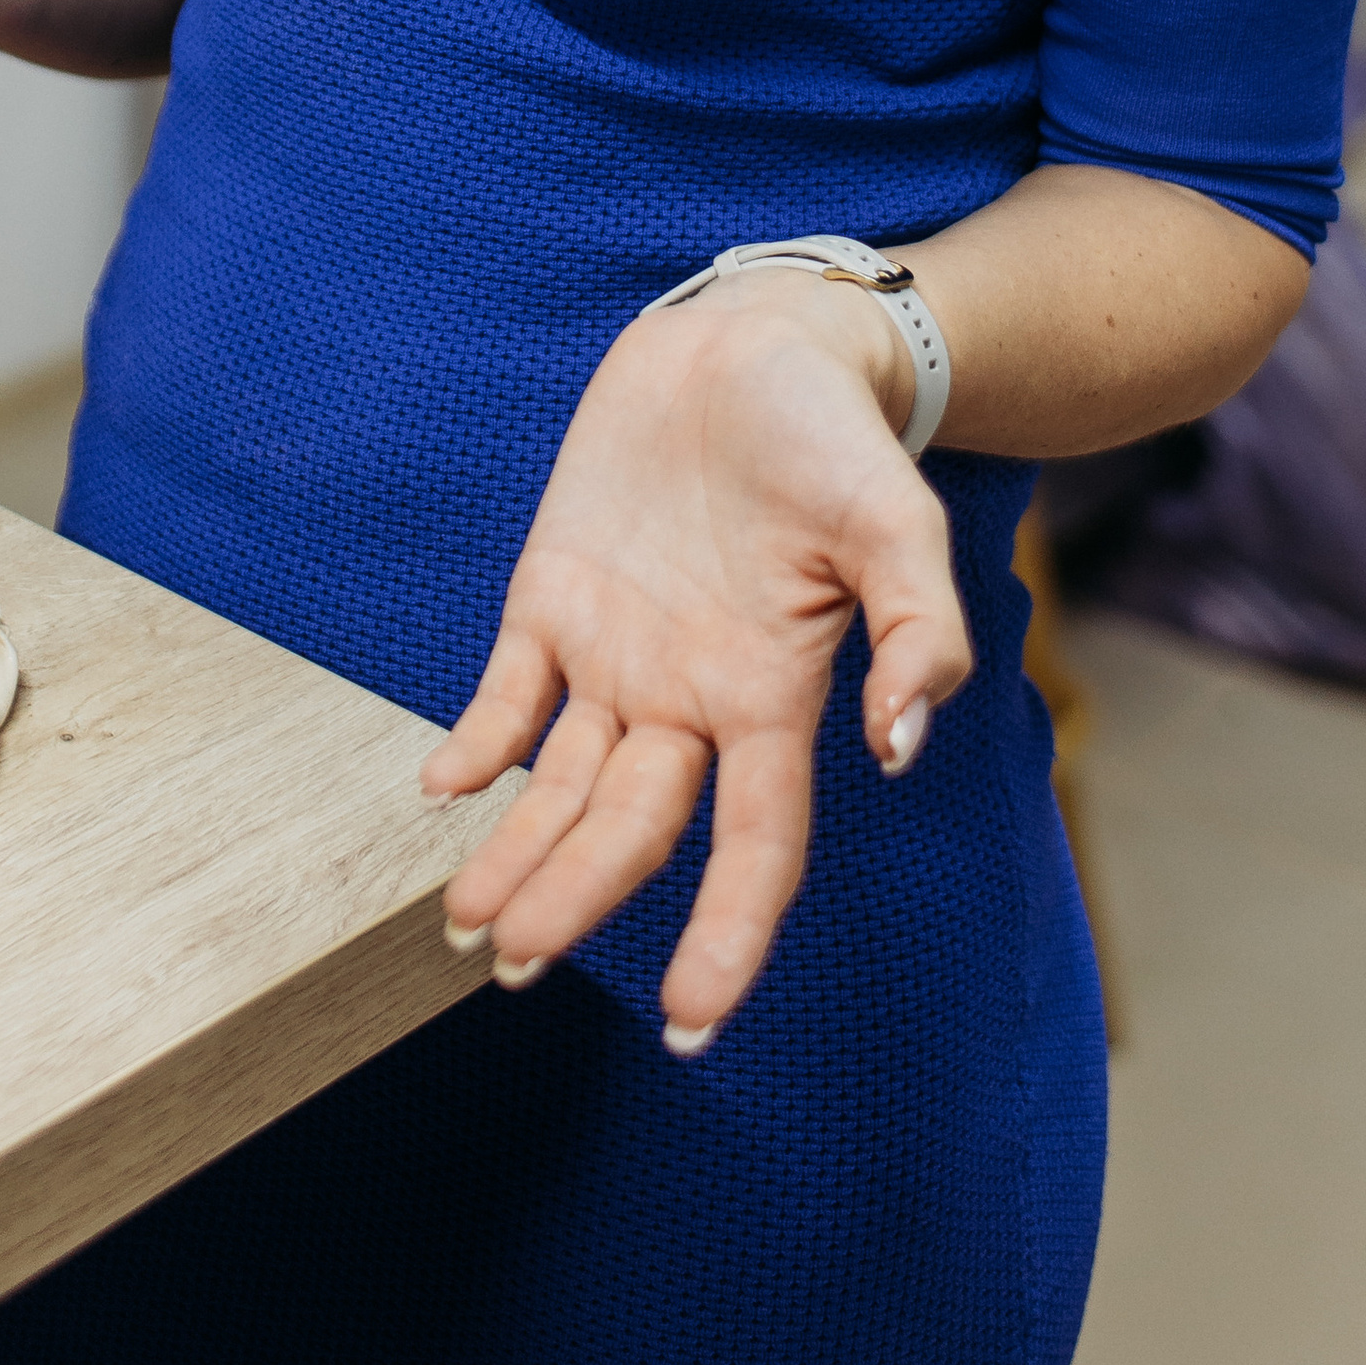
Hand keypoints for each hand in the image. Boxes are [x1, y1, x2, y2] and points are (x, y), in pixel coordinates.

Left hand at [424, 270, 972, 1049]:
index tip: (690, 1025)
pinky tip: (447, 790)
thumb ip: (918, 634)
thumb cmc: (836, 433)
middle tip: (517, 968)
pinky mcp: (556, 593)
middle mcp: (689, 696)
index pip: (753, 850)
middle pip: (632, 830)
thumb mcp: (897, 524)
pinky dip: (480, 742)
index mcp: (772, 698)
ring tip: (470, 928)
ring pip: (564, 784)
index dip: (725, 938)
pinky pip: (510, 689)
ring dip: (519, 854)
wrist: (757, 339)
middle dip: (576, 901)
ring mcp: (617, 650)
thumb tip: (901, 746)